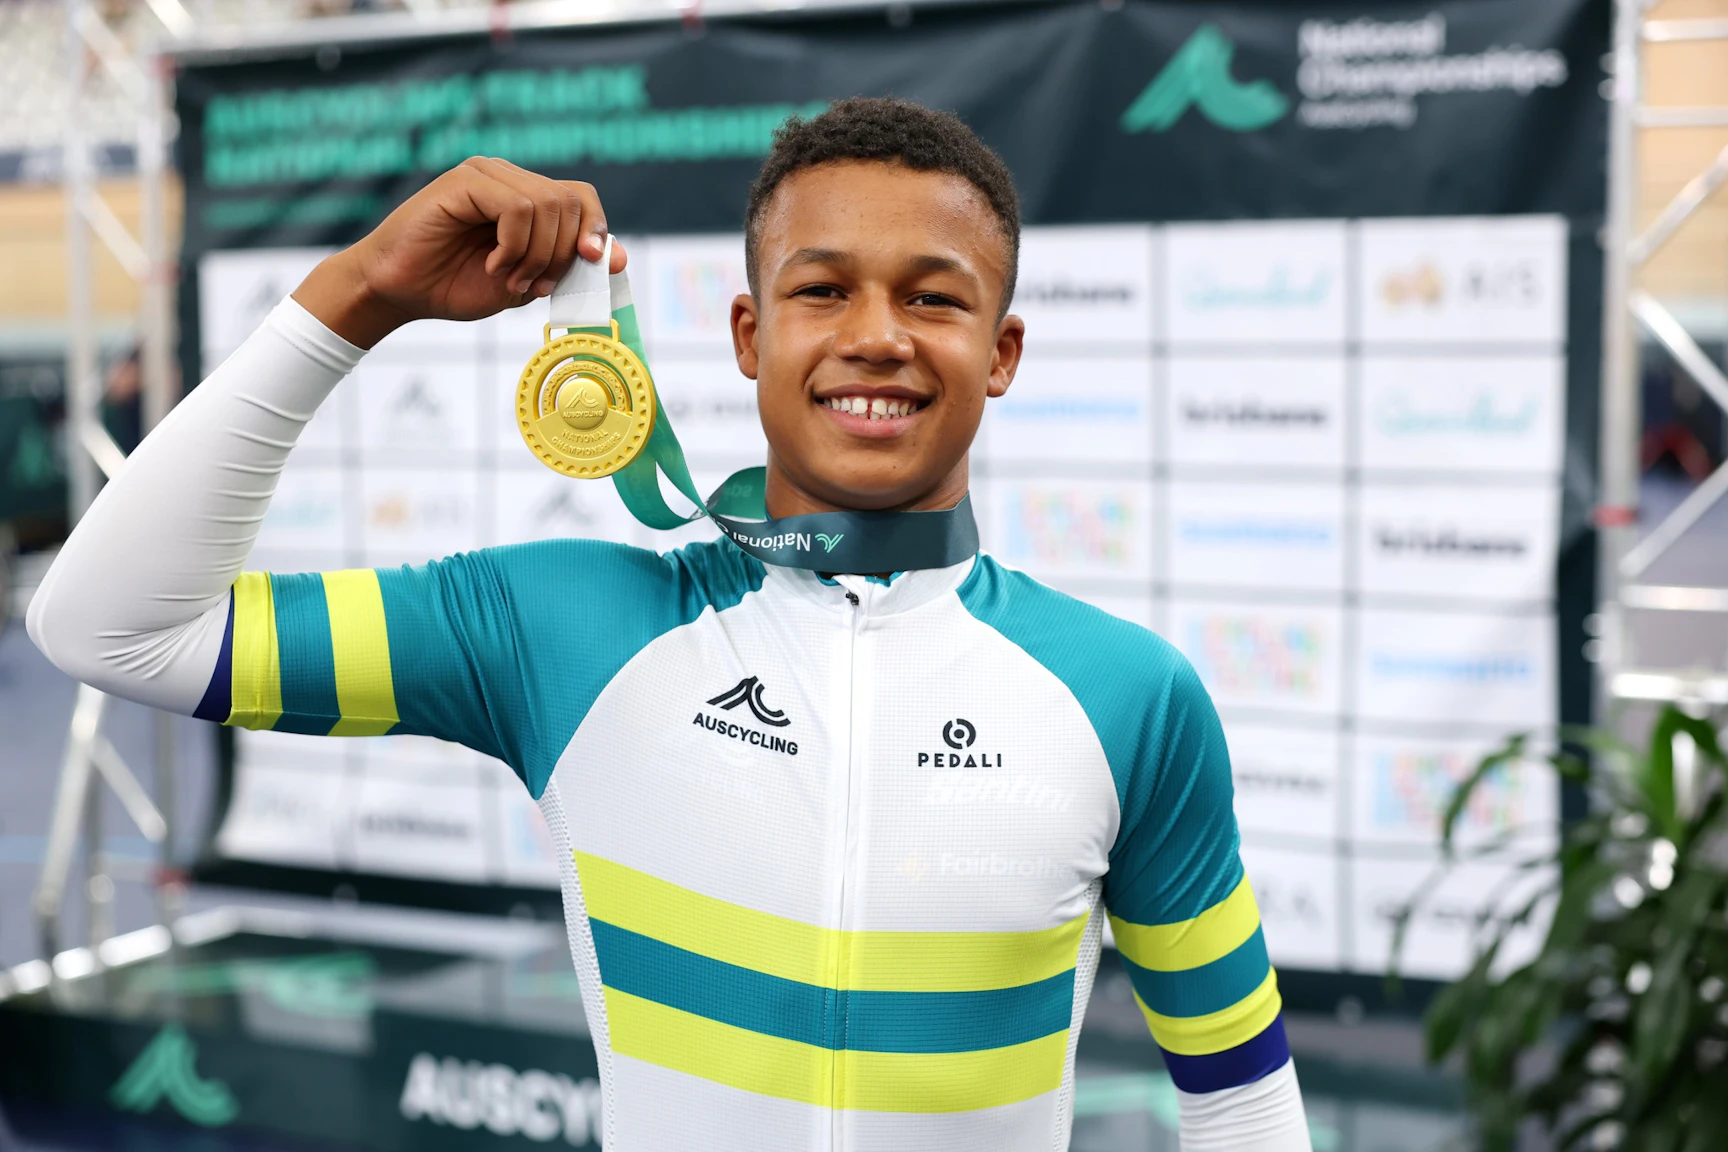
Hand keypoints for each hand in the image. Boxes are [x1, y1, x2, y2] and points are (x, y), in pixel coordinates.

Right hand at [292, 157, 628, 347]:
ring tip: (508, 278)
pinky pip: (516, 208)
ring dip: (536, 256)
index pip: (581, 198)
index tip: (594, 265)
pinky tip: (493, 265)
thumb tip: (619, 257)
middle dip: (562, 254)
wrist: (401, 292)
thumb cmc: (456, 285)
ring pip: (547, 205)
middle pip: (570, 202)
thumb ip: (568, 267)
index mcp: (526, 198)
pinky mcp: (464, 181)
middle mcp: (508, 179)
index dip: (596, 230)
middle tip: (533, 284)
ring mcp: (486, 175)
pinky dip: (514, 247)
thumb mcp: (526, 282)